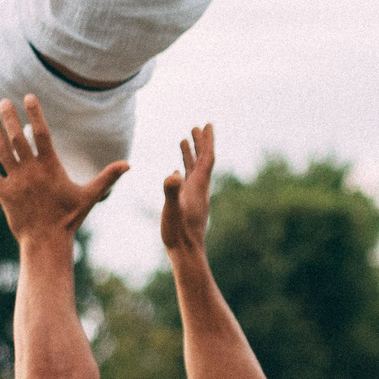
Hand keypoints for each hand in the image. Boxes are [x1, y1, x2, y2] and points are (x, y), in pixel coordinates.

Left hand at [0, 97, 126, 243]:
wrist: (47, 241)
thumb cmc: (69, 218)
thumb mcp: (90, 196)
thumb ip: (107, 177)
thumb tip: (128, 165)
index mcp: (51, 167)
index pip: (41, 134)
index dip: (35, 114)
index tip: (28, 97)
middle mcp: (31, 171)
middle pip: (18, 138)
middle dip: (10, 117)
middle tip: (3, 101)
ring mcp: (16, 182)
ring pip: (1, 151)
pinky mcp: (4, 194)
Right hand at [160, 124, 217, 256]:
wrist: (186, 254)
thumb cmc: (178, 233)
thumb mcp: (171, 210)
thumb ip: (171, 192)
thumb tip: (172, 174)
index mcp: (198, 187)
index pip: (207, 158)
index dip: (207, 141)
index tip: (207, 124)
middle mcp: (199, 190)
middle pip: (203, 161)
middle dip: (200, 143)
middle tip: (197, 127)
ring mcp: (195, 198)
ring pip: (195, 171)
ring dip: (191, 155)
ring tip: (184, 140)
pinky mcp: (189, 205)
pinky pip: (188, 182)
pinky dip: (184, 171)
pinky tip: (177, 171)